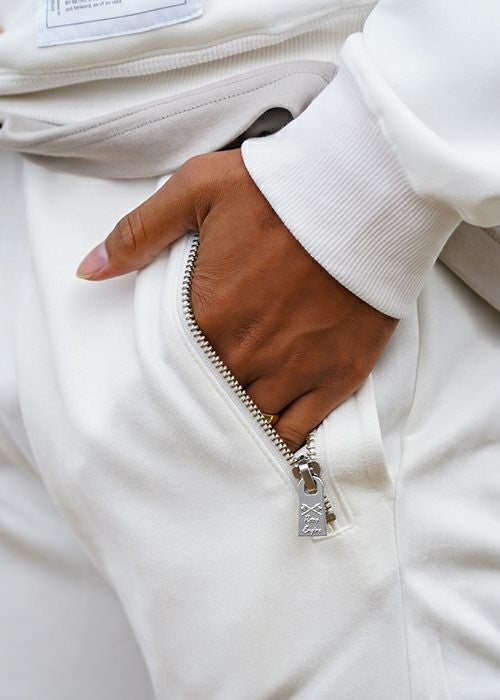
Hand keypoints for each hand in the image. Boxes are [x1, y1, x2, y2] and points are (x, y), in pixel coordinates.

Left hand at [77, 149, 396, 451]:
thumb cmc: (279, 190)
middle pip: (211, 398)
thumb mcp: (196, 190)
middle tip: (198, 400)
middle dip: (202, 398)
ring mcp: (295, 371)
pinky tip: (269, 435)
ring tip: (231, 417)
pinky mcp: (337, 377)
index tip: (170, 374)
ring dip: (238, 420)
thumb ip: (138, 232)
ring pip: (251, 420)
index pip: (172, 367)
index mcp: (208, 315)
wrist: (365, 193)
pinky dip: (281, 439)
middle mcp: (247, 354)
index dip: (170, 372)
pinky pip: (300, 431)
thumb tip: (88, 270)